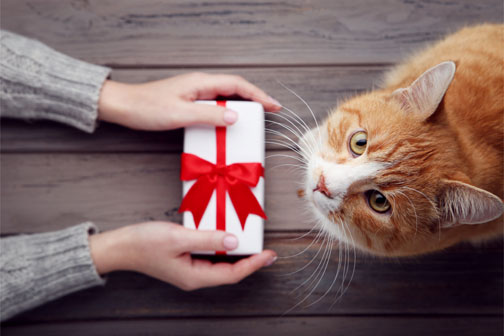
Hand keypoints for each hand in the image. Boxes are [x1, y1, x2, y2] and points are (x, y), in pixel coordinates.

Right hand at [89, 221, 276, 290]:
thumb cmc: (144, 243)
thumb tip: (234, 241)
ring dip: (237, 255)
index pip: (232, 274)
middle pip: (229, 272)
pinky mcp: (185, 262)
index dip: (253, 265)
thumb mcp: (178, 237)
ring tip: (251, 243)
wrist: (120, 246)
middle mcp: (194, 277)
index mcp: (194, 277)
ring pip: (220, 265)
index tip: (269, 255)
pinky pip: (210, 258)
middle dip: (250, 262)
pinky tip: (226, 238)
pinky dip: (222, 248)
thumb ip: (207, 238)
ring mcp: (189, 270)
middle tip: (267, 250)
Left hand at [98, 72, 280, 129]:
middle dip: (255, 98)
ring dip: (242, 105)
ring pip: (225, 95)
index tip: (273, 105)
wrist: (124, 106)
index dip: (257, 94)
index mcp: (200, 83)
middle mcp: (200, 84)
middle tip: (270, 110)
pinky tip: (229, 121)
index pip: (237, 85)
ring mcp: (194, 92)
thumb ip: (209, 115)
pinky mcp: (188, 101)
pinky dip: (227, 110)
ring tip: (255, 117)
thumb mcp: (181, 114)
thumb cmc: (147, 108)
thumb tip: (235, 116)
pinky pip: (214, 103)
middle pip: (234, 88)